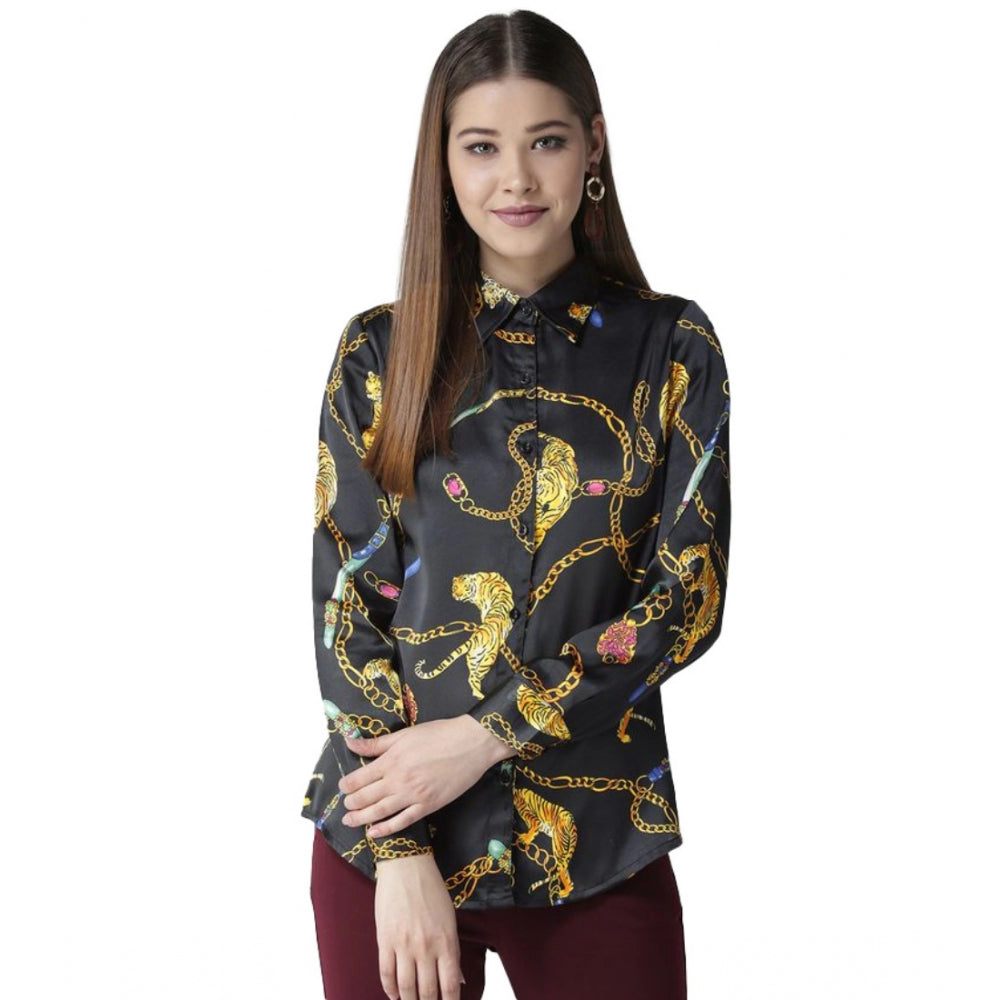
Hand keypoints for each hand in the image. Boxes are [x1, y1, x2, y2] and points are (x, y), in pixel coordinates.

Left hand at [338, 714, 509, 838]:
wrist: (471, 744)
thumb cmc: (439, 734)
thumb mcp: (404, 734)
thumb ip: (376, 743)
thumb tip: (349, 741)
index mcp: (391, 760)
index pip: (359, 778)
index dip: (347, 785)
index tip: (343, 787)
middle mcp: (399, 780)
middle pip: (366, 797)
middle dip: (351, 803)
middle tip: (345, 806)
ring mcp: (413, 795)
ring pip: (379, 812)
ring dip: (361, 819)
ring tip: (350, 821)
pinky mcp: (428, 806)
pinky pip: (402, 821)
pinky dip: (385, 829)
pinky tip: (374, 832)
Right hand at [374, 854, 464, 999]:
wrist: (406, 866)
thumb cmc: (431, 889)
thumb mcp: (450, 919)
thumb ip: (452, 950)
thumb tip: (457, 978)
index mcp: (446, 941)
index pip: (450, 985)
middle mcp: (426, 947)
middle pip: (427, 991)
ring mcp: (404, 945)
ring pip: (406, 987)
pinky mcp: (385, 940)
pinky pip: (386, 973)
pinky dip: (390, 989)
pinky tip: (394, 995)